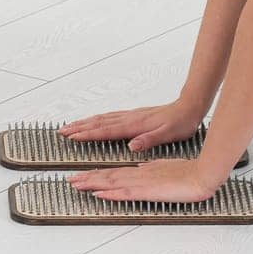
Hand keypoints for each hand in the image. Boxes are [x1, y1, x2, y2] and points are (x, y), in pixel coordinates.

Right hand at [58, 98, 203, 151]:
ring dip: (85, 122)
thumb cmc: (181, 123)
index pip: (106, 131)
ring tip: (72, 126)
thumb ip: (149, 140)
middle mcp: (130, 118)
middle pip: (98, 122)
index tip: (72, 136)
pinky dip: (98, 119)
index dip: (87, 134)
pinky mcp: (135, 114)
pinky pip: (111, 116)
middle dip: (79, 127)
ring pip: (103, 118)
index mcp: (135, 125)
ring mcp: (131, 115)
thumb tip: (132, 146)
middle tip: (62, 131)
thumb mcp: (168, 136)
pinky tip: (95, 120)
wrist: (190, 107)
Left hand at [67, 158, 220, 202]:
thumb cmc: (188, 172)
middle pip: (108, 176)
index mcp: (141, 170)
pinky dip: (111, 193)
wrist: (203, 174)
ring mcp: (143, 182)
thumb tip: (138, 169)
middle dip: (87, 178)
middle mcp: (138, 174)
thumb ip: (149, 170)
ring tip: (76, 185)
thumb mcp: (164, 169)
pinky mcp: (149, 190)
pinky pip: (126, 192)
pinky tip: (99, 194)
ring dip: (92, 183)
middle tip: (70, 181)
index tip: (81, 176)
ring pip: (112, 182)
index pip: (113, 173)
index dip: (96, 175)